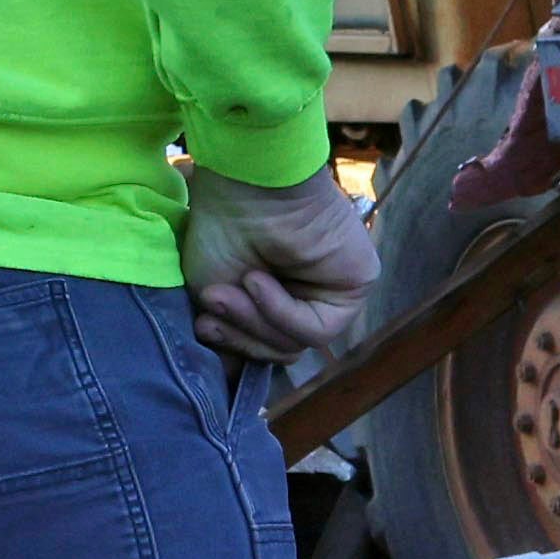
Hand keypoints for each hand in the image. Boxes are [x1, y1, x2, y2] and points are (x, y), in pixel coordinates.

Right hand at [179, 158, 381, 368]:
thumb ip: (228, 334)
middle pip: (278, 350)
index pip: (262, 346)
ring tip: (234, 286)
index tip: (202, 324)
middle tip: (212, 304)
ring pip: (295, 344)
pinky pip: (318, 330)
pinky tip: (259, 282)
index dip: (233, 343)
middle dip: (241, 333)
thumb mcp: (212, 294)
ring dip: (256, 320)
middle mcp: (308, 293)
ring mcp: (334, 290)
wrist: (245, 183)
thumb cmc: (221, 227)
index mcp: (277, 294)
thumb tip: (233, 375)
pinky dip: (282, 313)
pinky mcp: (357, 282)